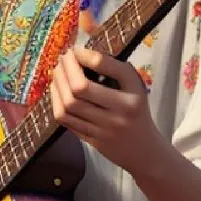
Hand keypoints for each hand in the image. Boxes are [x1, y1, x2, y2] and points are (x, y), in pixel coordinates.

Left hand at [50, 47, 153, 173]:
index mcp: (134, 94)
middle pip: (80, 88)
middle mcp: (120, 111)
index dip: (86, 55)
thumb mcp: (135, 88)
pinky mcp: (91, 139)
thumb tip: (81, 54)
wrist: (144, 151)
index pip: (108, 68)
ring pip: (69, 104)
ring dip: (58, 83)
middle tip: (63, 58)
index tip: (77, 50)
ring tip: (58, 72)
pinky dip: (56, 100)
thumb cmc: (137, 112)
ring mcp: (104, 128)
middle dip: (66, 68)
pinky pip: (65, 119)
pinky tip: (57, 90)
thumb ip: (114, 72)